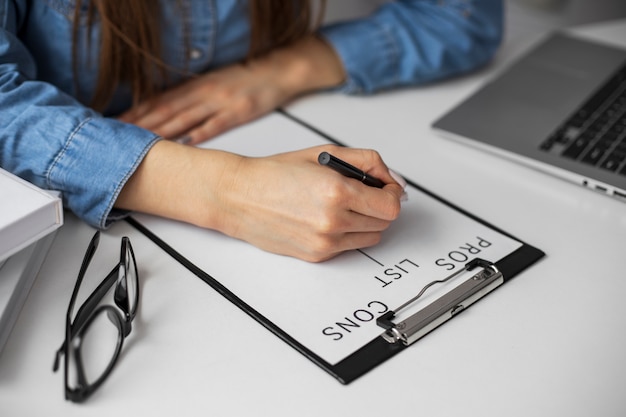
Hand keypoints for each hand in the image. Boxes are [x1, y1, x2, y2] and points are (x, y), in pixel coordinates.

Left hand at [119, 36, 344, 144]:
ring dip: (161, 131)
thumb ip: (192, 95)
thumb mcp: (215, 81)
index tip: (118, 123)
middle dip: (141, 124)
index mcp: (197, 85)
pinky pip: (215, 125)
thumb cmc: (246, 78)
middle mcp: (204, 92)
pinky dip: (198, 135)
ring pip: (185, 119)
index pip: (160, 100)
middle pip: (167, 110)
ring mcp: (221, 102)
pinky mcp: (239, 113)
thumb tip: (168, 108)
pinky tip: (184, 144)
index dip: (137, 112)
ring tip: (141, 142)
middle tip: (119, 137)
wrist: (278, 70)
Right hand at [213, 145, 404, 260]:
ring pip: (371, 237)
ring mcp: (325, 242)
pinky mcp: (317, 255)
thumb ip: (367, 162)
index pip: (391, 206)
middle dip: (379, 205)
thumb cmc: (275, 173)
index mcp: (337, 192)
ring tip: (343, 205)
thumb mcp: (325, 153)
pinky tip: (326, 217)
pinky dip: (346, 233)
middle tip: (362, 192)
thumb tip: (393, 179)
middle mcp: (333, 221)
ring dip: (365, 221)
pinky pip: (349, 246)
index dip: (393, 194)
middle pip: (384, 222)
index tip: (387, 188)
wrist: (239, 196)